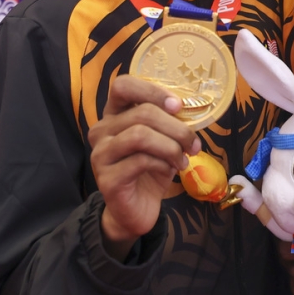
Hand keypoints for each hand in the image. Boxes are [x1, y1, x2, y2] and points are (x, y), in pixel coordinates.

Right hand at [88, 75, 200, 256]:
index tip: (178, 106)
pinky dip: (163, 163)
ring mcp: (100, 154)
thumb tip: (193, 106)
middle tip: (193, 143)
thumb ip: (170, 121)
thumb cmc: (151, 168)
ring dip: (171, 146)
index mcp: (114, 114)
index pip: (123, 85)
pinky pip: (140, 161)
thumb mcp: (163, 140)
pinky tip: (170, 170)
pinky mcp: (107, 178)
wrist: (136, 209)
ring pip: (140, 135)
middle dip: (176, 127)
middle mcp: (101, 130)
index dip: (153, 91)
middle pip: (141, 113)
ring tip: (183, 159)